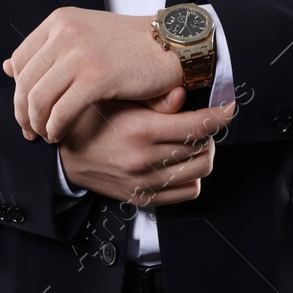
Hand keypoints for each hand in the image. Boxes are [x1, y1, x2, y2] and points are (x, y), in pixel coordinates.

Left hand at [2, 7, 181, 142]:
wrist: (170, 44)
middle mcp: (65, 32)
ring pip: (38, 99)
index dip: (18, 89)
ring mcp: (80, 54)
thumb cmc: (130, 45)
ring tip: (45, 135)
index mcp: (60, 20)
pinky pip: (61, 111)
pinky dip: (55, 128)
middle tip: (29, 131)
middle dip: (23, 112)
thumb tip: (6, 66)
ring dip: (37, 124)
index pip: (20, 59)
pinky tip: (60, 135)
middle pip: (25, 82)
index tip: (25, 108)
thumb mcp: (83, 35)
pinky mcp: (97, 77)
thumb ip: (47, 50)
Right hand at [58, 86, 235, 206]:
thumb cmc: (89, 118)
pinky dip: (193, 176)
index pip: (197, 125)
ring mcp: (145, 183)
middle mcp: (145, 160)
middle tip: (202, 119)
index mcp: (140, 131)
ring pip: (200, 170)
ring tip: (193, 139)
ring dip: (204, 152)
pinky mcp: (143, 198)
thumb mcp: (115, 98)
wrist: (62, 154)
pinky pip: (187, 191)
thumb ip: (152, 98)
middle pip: (203, 147)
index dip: (220, 115)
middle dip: (209, 130)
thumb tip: (183, 95)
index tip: (229, 107)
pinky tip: (182, 160)